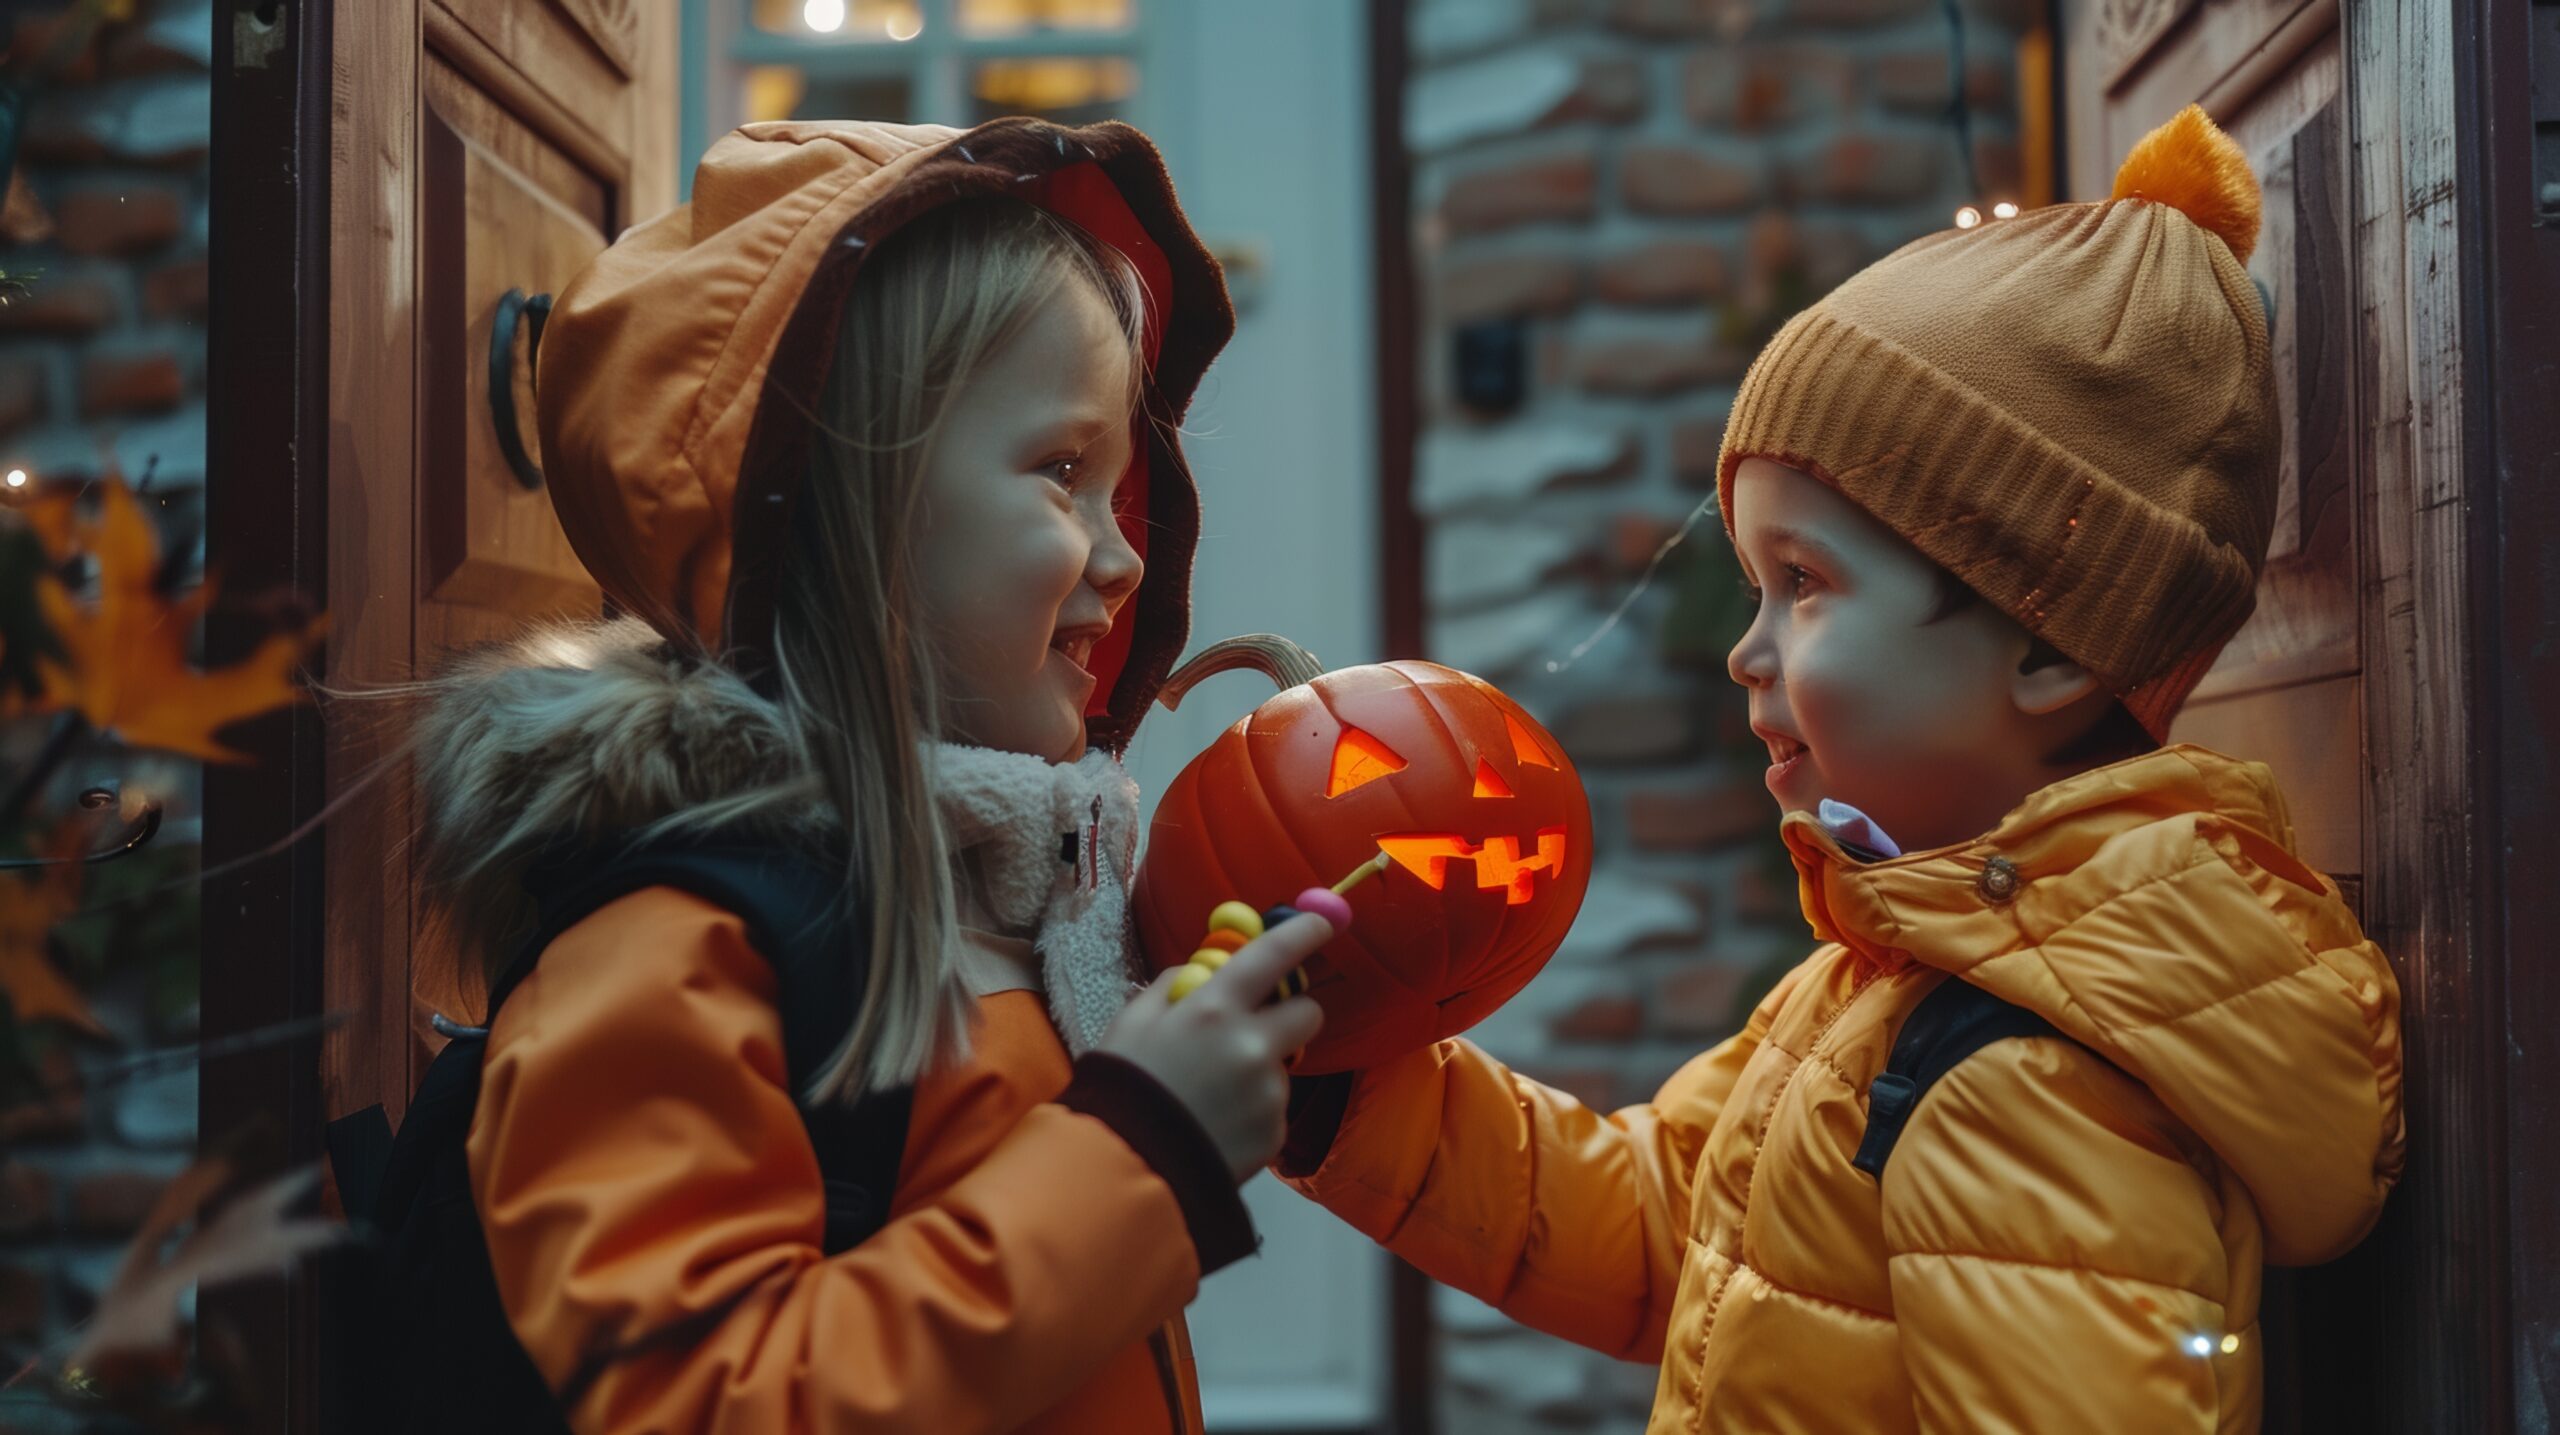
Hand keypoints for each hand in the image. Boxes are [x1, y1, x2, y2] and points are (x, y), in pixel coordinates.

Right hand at [1099, 914, 1330, 1182]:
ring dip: (1262, 1069)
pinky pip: (1275, 1108)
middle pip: (1308, 1012)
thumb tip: (1203, 971)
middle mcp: (1253, 1044)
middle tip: (1261, 1027)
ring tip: (1215, 1095)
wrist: (1125, 1168)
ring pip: (1285, 1065)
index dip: (1304, 933)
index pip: (1275, 955)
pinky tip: (1219, 1124)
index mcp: (1216, 1008)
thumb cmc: (1120, 1085)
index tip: (1324, 923)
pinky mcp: (1276, 1131)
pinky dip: (1255, 1111)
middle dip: (1291, 1014)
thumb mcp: (1132, 1022)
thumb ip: (1172, 986)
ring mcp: (1270, 1091)